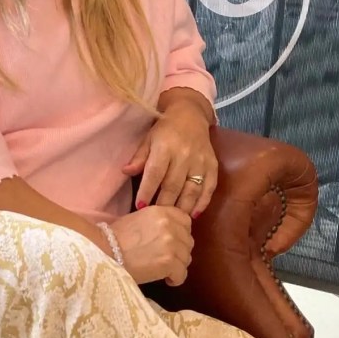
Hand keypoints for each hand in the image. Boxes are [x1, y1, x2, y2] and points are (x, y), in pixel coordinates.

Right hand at [111, 206, 192, 285]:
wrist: (103, 252)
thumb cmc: (115, 238)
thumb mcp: (140, 219)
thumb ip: (159, 223)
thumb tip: (173, 234)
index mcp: (162, 211)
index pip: (186, 221)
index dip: (180, 234)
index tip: (170, 243)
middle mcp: (169, 224)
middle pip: (188, 241)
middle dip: (179, 252)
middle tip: (165, 259)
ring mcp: (171, 243)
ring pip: (187, 259)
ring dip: (177, 266)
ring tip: (163, 270)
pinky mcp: (169, 262)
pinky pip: (182, 274)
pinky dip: (175, 279)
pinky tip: (165, 279)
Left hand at [122, 98, 217, 217]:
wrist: (190, 116)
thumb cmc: (165, 130)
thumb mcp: (148, 139)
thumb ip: (139, 157)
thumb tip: (125, 172)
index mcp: (165, 147)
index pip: (155, 173)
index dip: (147, 191)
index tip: (140, 207)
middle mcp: (184, 155)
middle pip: (173, 185)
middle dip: (164, 204)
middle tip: (155, 219)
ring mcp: (201, 161)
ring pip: (192, 190)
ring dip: (182, 208)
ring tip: (173, 221)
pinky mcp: (213, 166)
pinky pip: (209, 188)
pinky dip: (202, 203)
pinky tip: (193, 214)